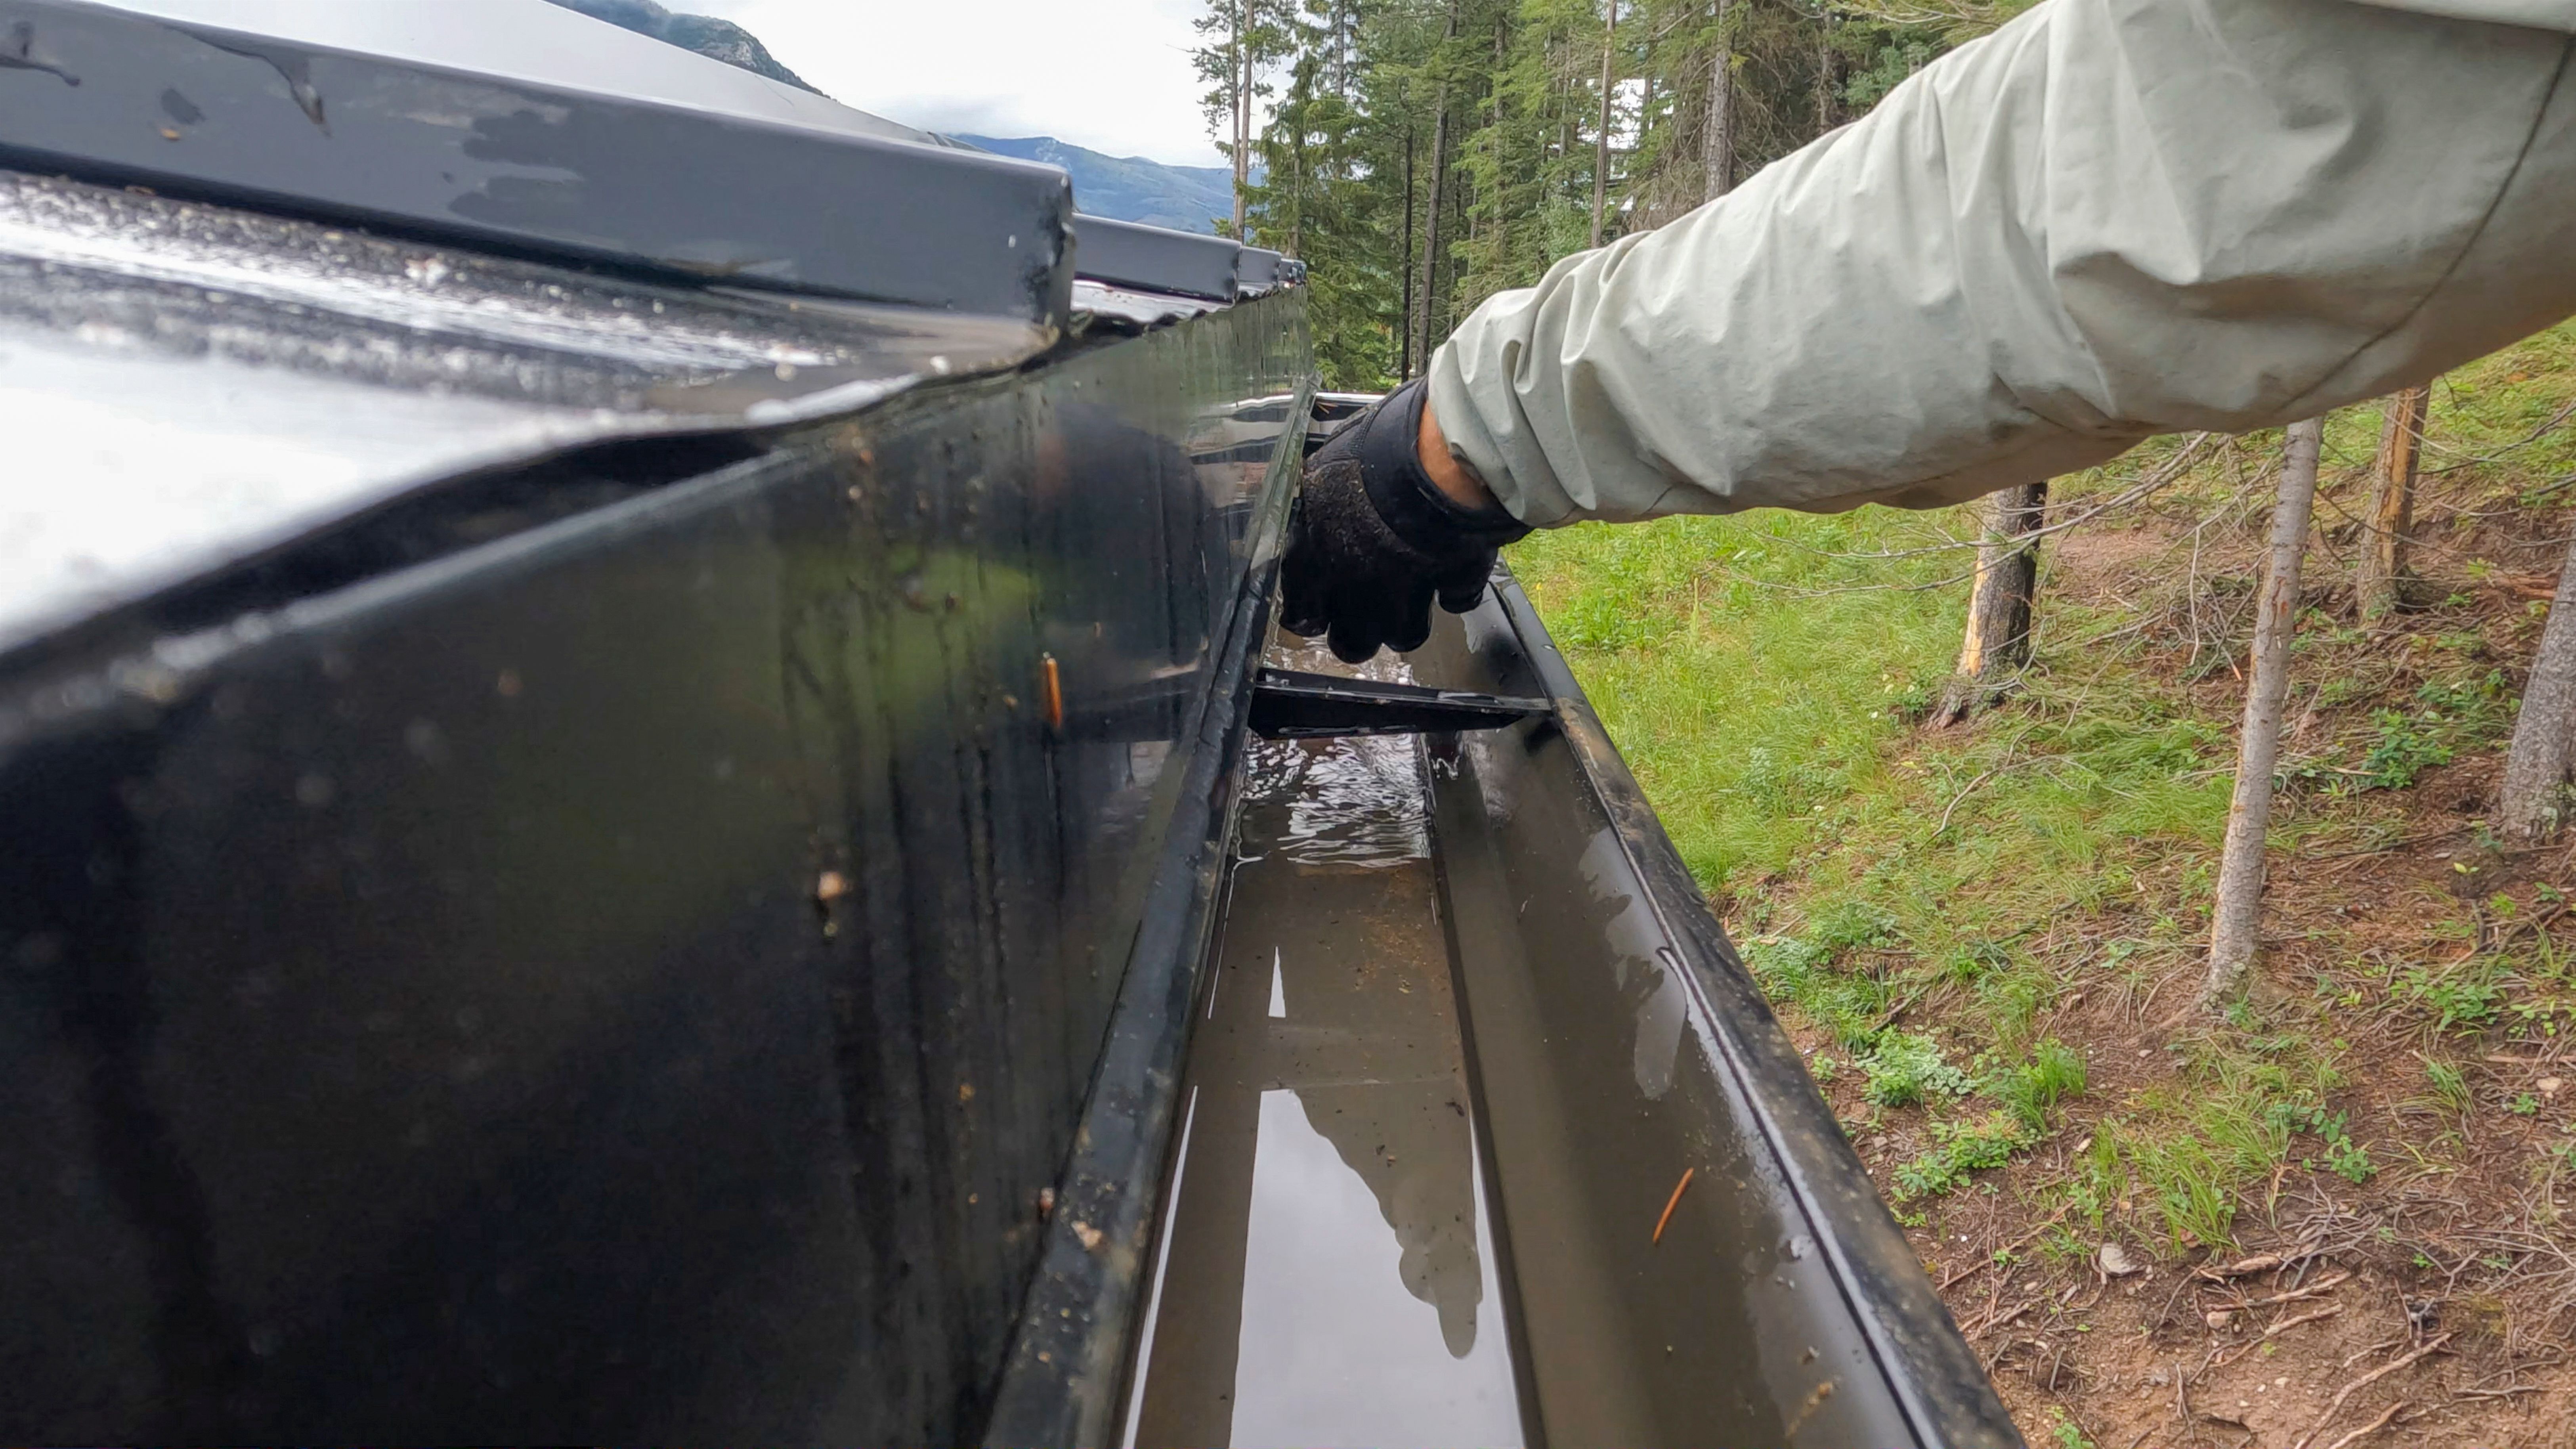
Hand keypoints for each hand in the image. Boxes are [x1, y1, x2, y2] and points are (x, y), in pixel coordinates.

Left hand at [1280, 380, 1527, 662]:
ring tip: (1411, 591)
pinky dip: (1456, 589)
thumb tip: (1318, 489)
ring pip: (1402, 635)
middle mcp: (1355, 594)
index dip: (1311, 613)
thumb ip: (1320, 495)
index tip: (1318, 607)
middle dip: (1357, 633)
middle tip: (1366, 610)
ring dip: (1406, 619)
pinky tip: (1453, 567)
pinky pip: (1457, 600)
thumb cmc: (1369, 456)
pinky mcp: (1455, 586)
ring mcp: (1408, 598)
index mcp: (1315, 565)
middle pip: (1351, 644)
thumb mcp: (1326, 466)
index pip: (1301, 614)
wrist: (1430, 463)